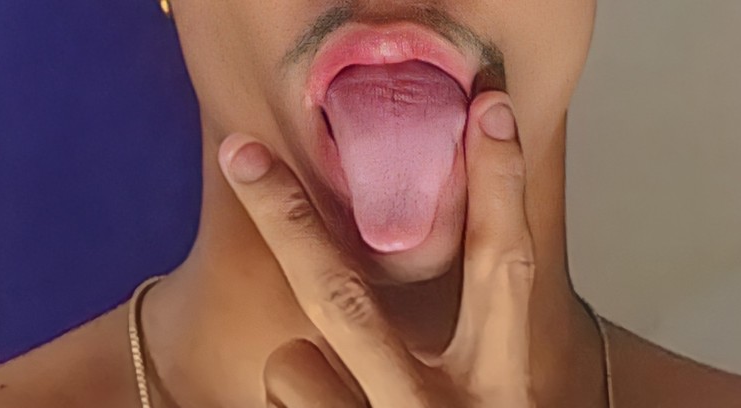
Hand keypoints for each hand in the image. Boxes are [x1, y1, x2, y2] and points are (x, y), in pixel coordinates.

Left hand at [220, 92, 532, 406]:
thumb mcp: (482, 397)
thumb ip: (457, 344)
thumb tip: (382, 254)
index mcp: (499, 390)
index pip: (500, 268)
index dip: (499, 187)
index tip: (490, 106)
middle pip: (344, 298)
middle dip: (286, 219)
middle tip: (239, 151)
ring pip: (292, 362)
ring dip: (300, 365)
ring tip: (339, 397)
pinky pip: (274, 397)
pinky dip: (289, 403)